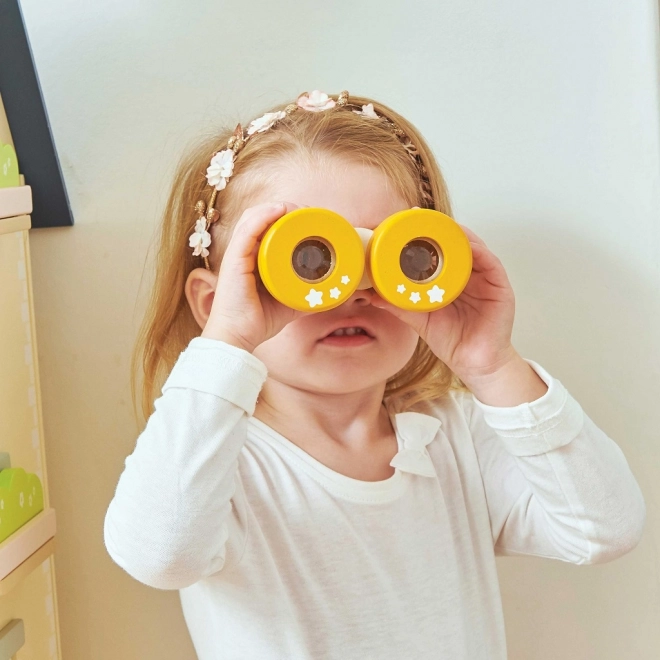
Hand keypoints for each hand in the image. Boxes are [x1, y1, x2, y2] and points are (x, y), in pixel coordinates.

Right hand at [201, 202, 308, 351]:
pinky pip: (248, 229)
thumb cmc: (258, 321)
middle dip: (286, 210)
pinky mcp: (234, 259)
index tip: (311, 219)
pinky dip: (264, 216)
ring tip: (299, 209)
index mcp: (253, 258)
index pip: (266, 227)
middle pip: (262, 217)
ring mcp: (237, 254)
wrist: (239, 336)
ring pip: (255, 218)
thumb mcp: (289, 303)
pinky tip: (280, 209)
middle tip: (309, 213)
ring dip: (278, 208)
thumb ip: (305, 295)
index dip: (287, 217)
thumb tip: (329, 293)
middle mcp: (244, 252)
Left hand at [370, 221, 518, 387]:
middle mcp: (469, 272)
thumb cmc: (451, 340)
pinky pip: (489, 261)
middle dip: (438, 226)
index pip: (439, 249)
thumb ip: (400, 305)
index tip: (404, 220)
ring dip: (456, 232)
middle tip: (415, 215)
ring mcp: (486, 277)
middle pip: (456, 241)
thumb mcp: (420, 319)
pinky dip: (476, 249)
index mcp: (451, 277)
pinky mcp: (500, 286)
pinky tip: (463, 242)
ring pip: (472, 246)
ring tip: (436, 224)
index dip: (424, 234)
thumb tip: (372, 295)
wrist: (473, 364)